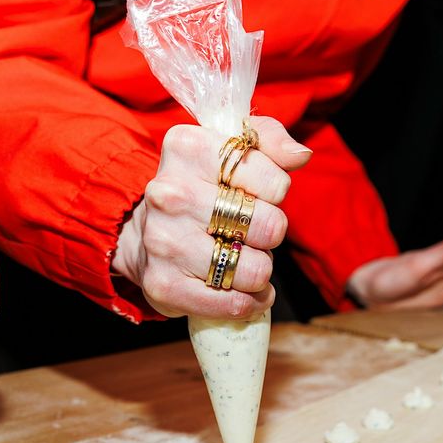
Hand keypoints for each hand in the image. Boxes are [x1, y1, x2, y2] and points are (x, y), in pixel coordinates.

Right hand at [112, 116, 311, 318]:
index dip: (275, 194)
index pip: (275, 182)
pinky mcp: (163, 285)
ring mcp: (163, 242)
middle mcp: (170, 194)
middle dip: (270, 234)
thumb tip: (300, 155)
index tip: (254, 195)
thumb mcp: (231, 148)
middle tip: (251, 233)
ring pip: (253, 270)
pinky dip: (249, 303)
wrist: (142, 233)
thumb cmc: (200, 187)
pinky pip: (232, 304)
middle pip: (268, 227)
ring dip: (260, 272)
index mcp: (188, 149)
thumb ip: (271, 139)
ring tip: (245, 261)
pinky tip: (245, 292)